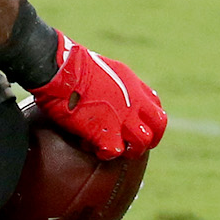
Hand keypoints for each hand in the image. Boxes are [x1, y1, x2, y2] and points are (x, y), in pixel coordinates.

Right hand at [26, 34, 164, 159]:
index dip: (149, 121)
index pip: (156, 106)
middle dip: (148, 139)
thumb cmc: (73, 65)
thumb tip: (107, 91)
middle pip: (158, 127)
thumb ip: (114, 84)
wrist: (62, 69)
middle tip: (132, 146)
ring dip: (129, 150)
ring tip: (112, 148)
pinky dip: (104, 153)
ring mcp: (123, 118)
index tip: (138, 125)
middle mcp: (134, 102)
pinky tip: (90, 146)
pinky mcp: (106, 132)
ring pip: (142, 143)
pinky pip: (115, 152)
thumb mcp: (105, 69)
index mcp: (133, 85)